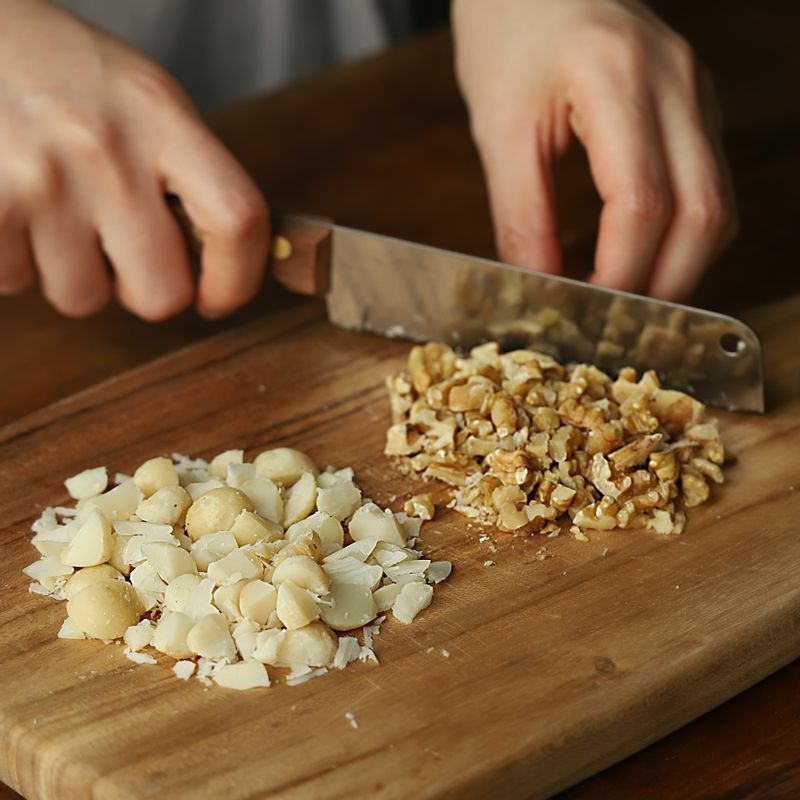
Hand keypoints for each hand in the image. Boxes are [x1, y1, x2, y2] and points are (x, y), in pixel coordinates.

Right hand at [0, 0, 268, 319]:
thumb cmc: (63, 74)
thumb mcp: (143, 98)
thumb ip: (186, 173)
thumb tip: (213, 264)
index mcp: (162, 118)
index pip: (236, 221)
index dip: (237, 279)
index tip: (217, 297)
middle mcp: (108, 150)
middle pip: (161, 294)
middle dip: (141, 289)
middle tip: (118, 250)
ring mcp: (43, 179)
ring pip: (83, 298)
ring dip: (72, 273)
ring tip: (53, 213)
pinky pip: (16, 282)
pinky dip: (15, 261)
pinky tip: (13, 209)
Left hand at [452, 0, 736, 300]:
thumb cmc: (507, 31)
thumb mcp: (498, 129)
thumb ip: (519, 213)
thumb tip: (540, 285)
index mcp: (618, 80)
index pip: (640, 203)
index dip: (620, 273)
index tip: (589, 312)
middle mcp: (676, 84)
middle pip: (704, 212)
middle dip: (667, 283)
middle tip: (620, 323)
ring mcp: (697, 91)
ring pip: (719, 203)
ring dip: (682, 264)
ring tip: (631, 296)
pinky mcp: (696, 104)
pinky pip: (709, 182)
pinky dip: (681, 232)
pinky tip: (643, 252)